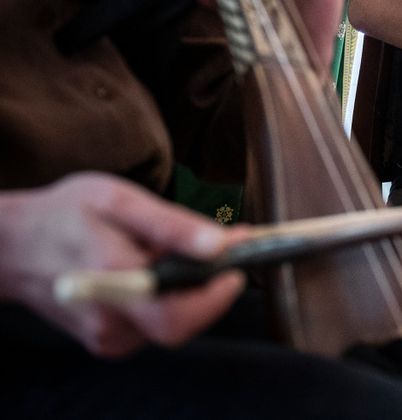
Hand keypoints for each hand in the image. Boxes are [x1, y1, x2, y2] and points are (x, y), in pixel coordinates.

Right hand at [0, 173, 248, 358]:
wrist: (15, 245)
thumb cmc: (66, 215)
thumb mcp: (120, 201)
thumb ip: (172, 225)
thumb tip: (221, 244)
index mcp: (112, 284)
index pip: (176, 316)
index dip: (216, 298)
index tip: (238, 265)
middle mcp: (109, 321)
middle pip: (182, 323)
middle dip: (210, 288)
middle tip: (223, 248)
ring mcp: (106, 337)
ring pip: (172, 323)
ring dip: (190, 290)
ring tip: (181, 252)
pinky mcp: (108, 341)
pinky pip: (155, 325)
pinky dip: (170, 298)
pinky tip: (160, 270)